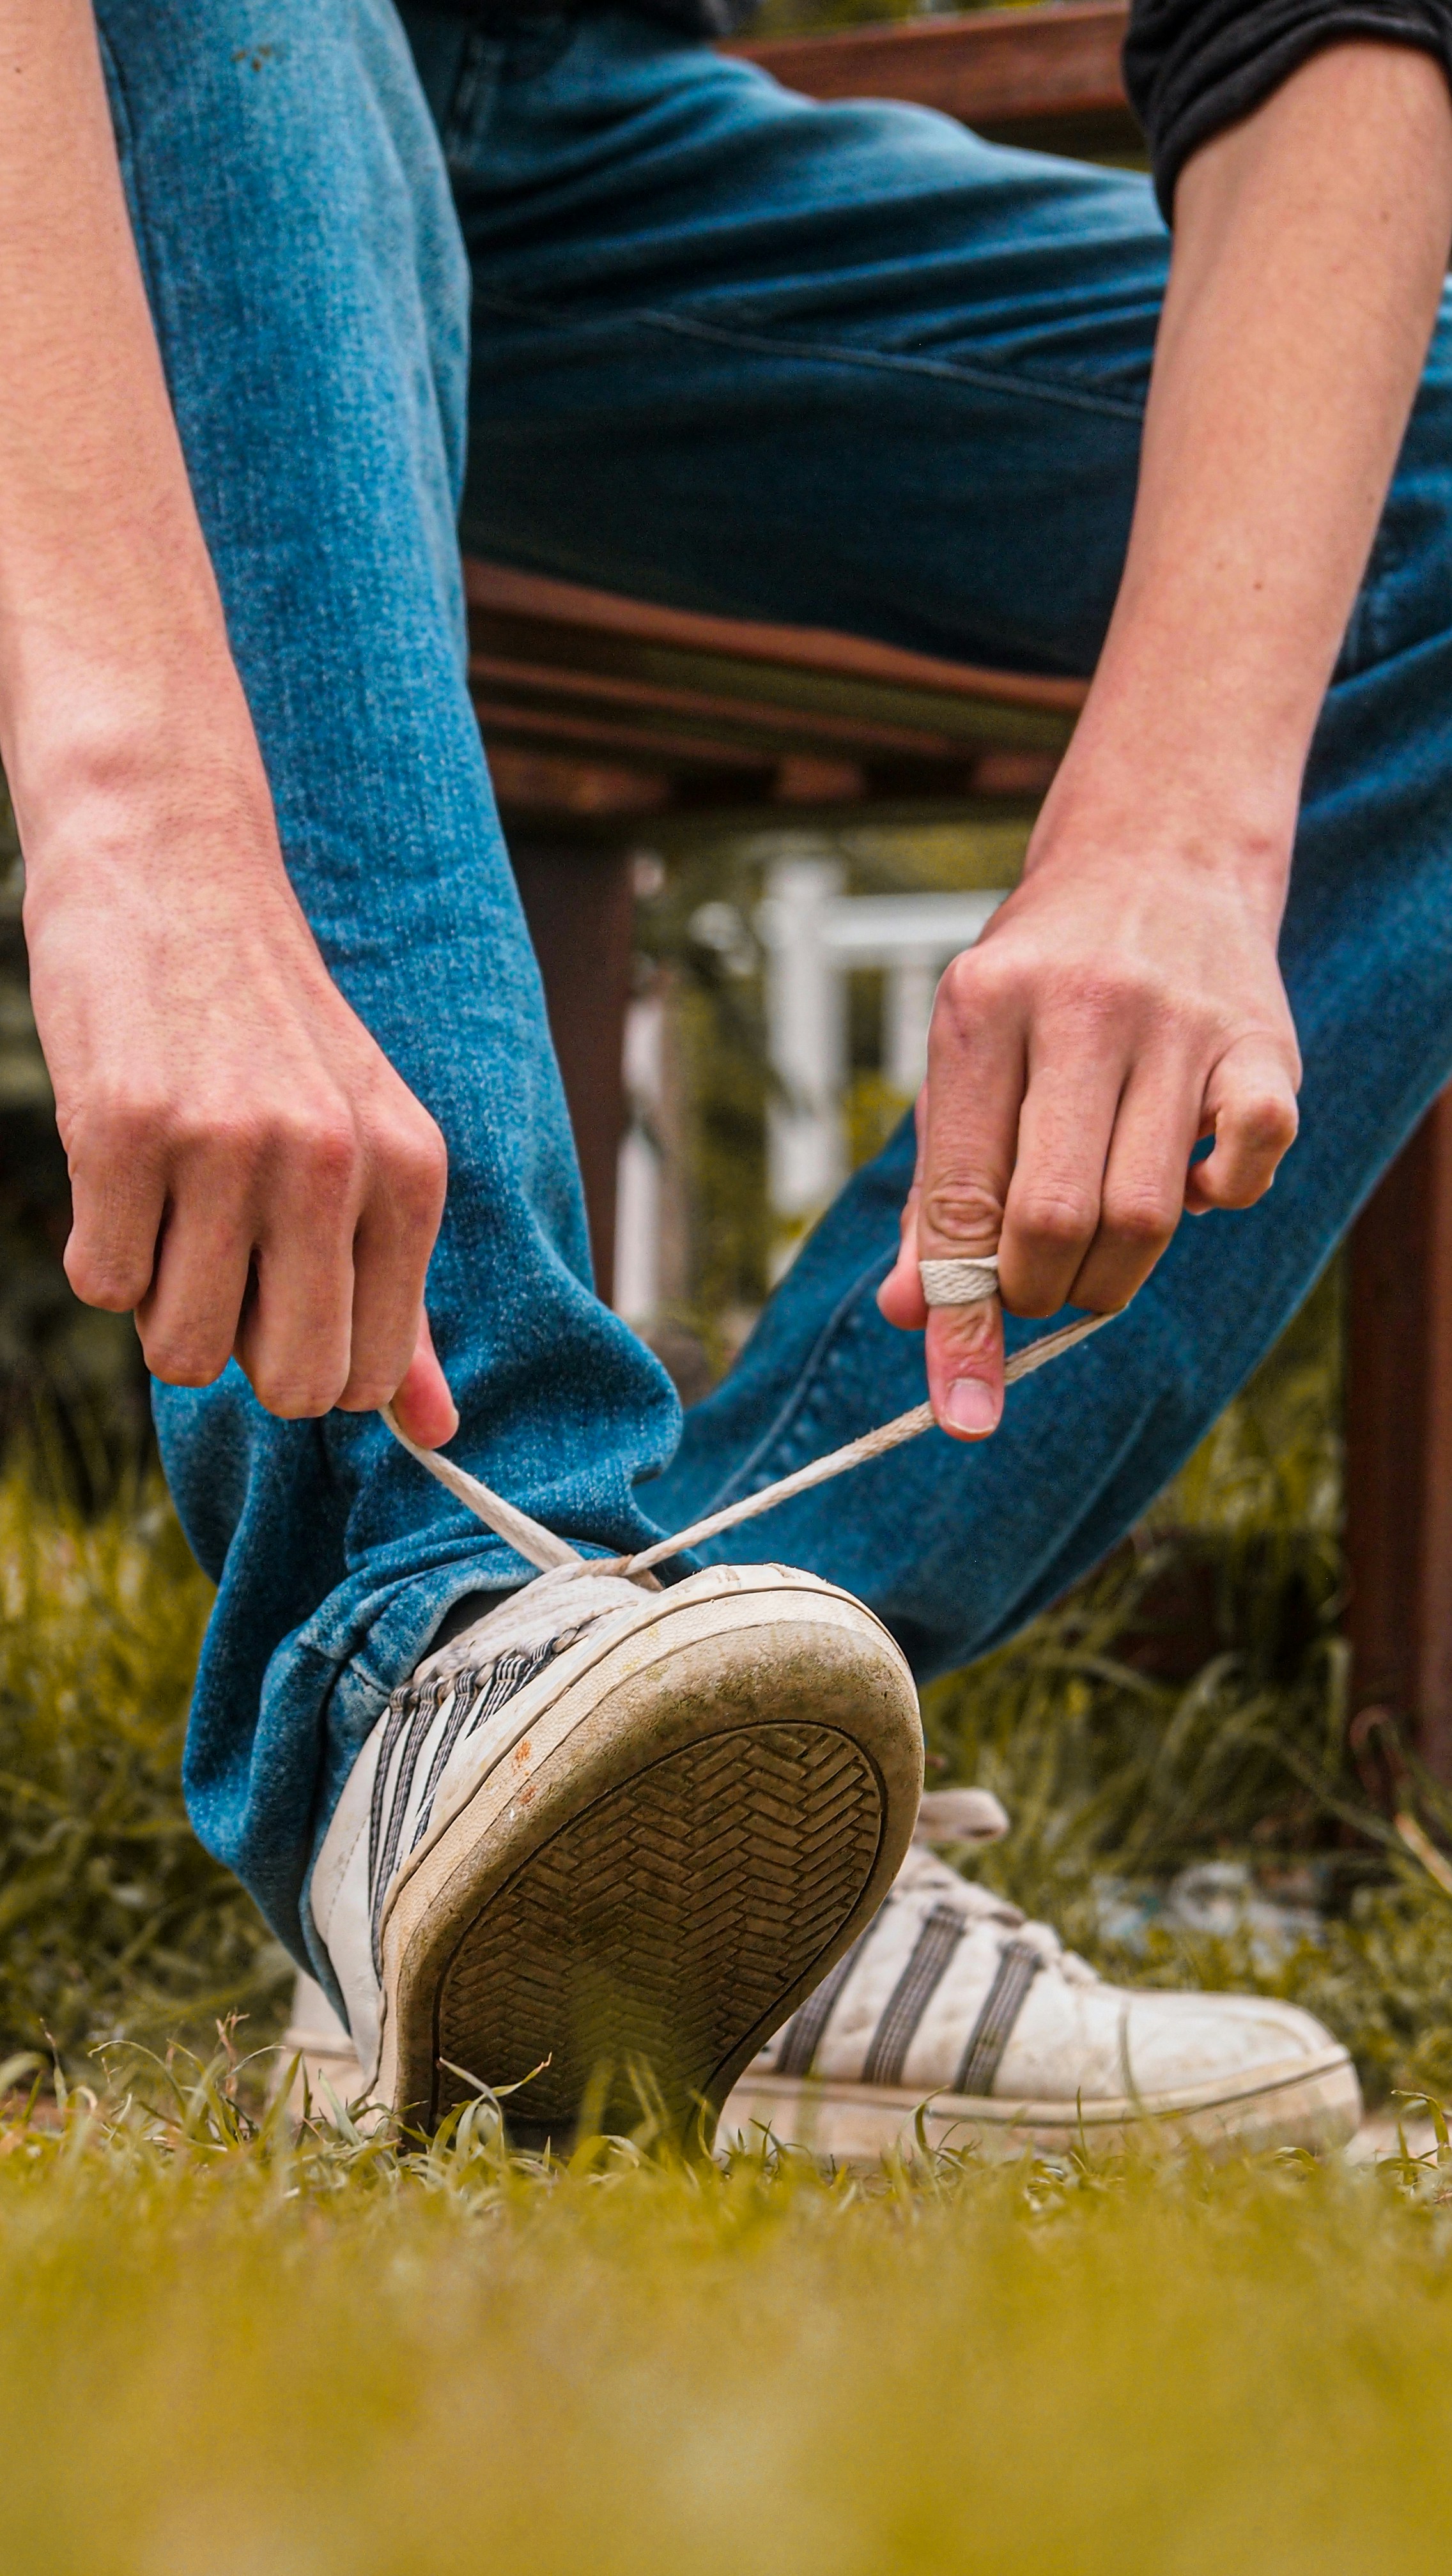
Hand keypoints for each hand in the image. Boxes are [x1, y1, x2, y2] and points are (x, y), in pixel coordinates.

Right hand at [23, 767, 456, 1444]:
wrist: (176, 867)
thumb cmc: (269, 1030)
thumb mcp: (369, 1146)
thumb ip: (396, 1294)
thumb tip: (438, 1434)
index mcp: (409, 1176)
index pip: (363, 1381)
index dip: (301, 1355)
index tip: (277, 1278)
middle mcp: (332, 1164)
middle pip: (286, 1388)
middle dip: (236, 1351)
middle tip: (217, 1253)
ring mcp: (227, 1146)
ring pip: (179, 1350)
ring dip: (159, 1294)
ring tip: (172, 1192)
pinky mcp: (123, 1130)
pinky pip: (100, 1285)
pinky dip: (100, 1245)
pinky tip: (123, 1160)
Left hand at [877, 825, 1299, 1437]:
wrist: (1153, 856)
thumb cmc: (1037, 990)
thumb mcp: (963, 1066)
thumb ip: (933, 1195)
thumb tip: (905, 1314)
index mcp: (978, 1010)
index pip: (959, 1198)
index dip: (957, 1317)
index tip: (960, 1408)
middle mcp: (1078, 1005)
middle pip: (1054, 1219)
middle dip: (1038, 1294)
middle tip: (1037, 1286)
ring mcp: (1178, 1018)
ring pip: (1147, 1212)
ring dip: (1114, 1272)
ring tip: (1098, 1246)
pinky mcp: (1261, 1037)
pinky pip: (1249, 1162)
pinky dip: (1216, 1202)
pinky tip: (1188, 1179)